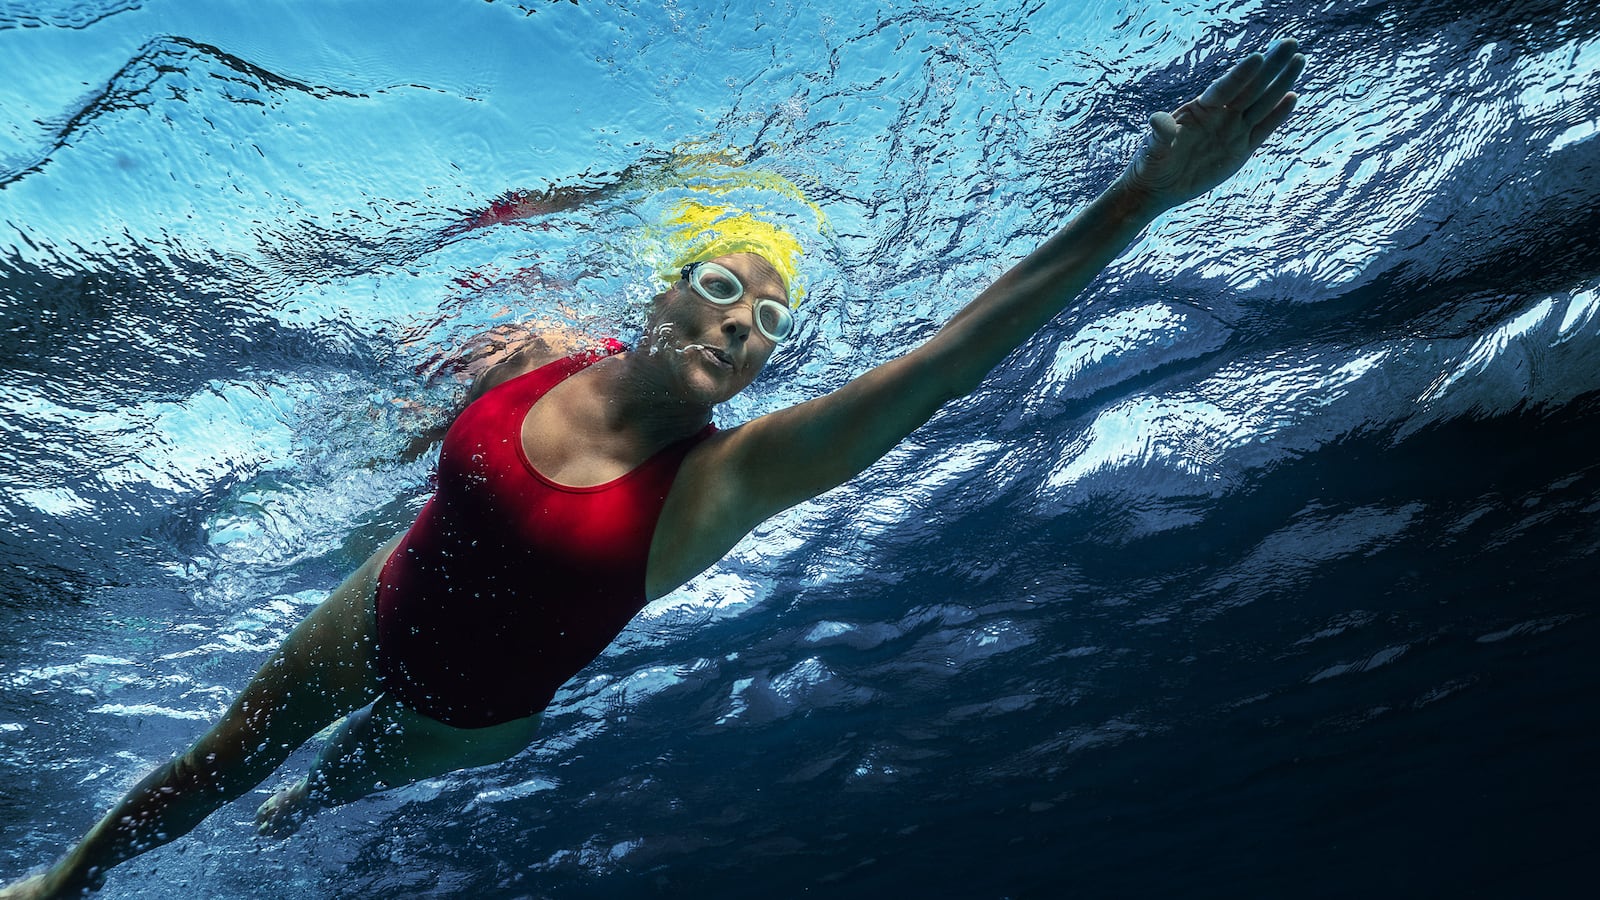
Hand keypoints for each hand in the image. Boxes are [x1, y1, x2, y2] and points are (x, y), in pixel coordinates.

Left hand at [1119, 39, 1305, 209]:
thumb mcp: (1152, 149)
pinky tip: (1292, 96)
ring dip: (1281, 83)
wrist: (1159, 186)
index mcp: (1200, 110)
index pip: (1225, 88)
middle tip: (1290, 43)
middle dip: (1271, 66)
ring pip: (1262, 103)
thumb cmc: (1151, 163)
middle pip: (1250, 88)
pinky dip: (1278, 114)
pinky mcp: (1241, 150)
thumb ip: (1160, 134)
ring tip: (1299, 59)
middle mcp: (1220, 115)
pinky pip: (1263, 129)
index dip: (1241, 74)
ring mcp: (1232, 131)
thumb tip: (1157, 121)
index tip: (1258, 56)